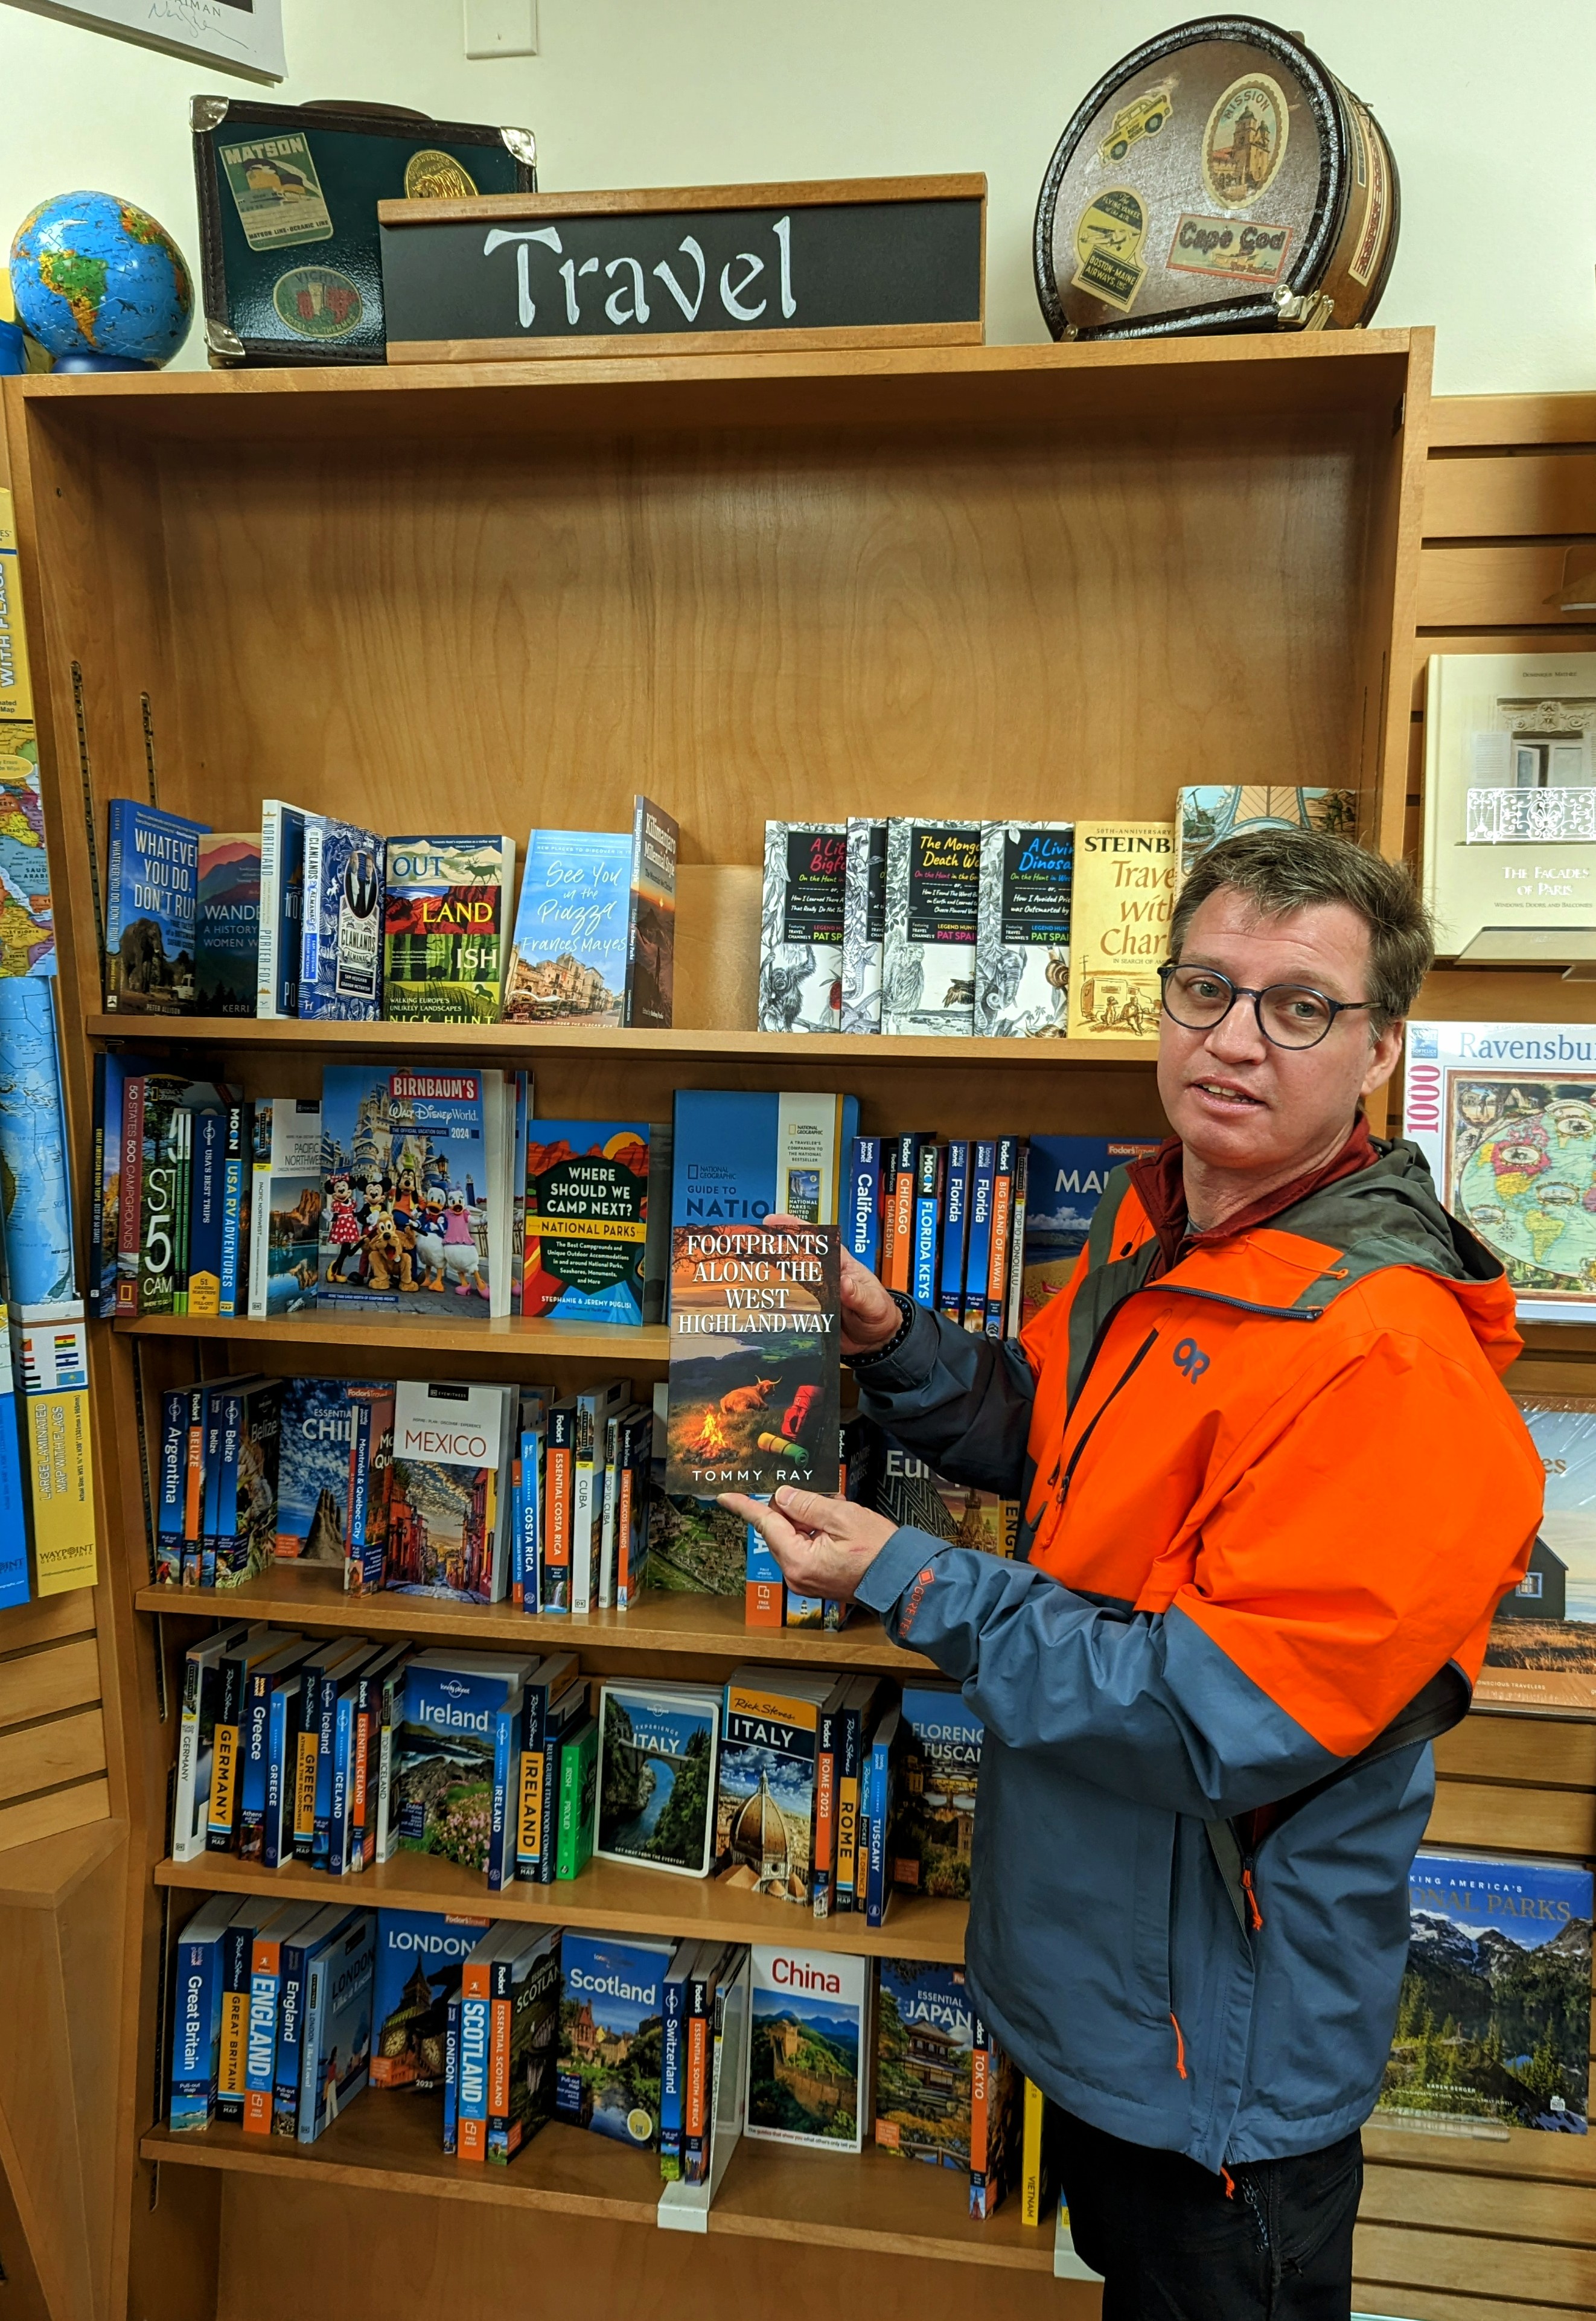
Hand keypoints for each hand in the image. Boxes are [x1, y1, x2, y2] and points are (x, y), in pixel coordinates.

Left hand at [719, 1486, 896, 1602]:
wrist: (902, 1579)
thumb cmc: (878, 1550)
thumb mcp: (842, 1516)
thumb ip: (807, 1505)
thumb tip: (782, 1497)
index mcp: (797, 1560)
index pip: (765, 1524)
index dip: (745, 1506)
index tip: (726, 1497)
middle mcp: (796, 1575)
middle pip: (778, 1532)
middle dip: (793, 1511)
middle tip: (820, 1500)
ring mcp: (805, 1581)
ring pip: (792, 1540)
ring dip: (807, 1522)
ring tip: (836, 1515)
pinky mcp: (816, 1581)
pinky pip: (804, 1551)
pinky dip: (814, 1535)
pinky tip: (836, 1529)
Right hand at [762, 1214, 900, 1358]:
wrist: (877, 1341)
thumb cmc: (879, 1314)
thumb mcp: (874, 1304)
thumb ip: (859, 1295)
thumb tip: (844, 1283)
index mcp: (840, 1264)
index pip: (816, 1240)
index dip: (794, 1227)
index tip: (774, 1221)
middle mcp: (824, 1276)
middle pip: (794, 1256)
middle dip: (772, 1245)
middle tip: (748, 1239)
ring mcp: (814, 1293)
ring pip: (787, 1279)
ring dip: (768, 1272)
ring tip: (745, 1266)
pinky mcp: (809, 1312)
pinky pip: (788, 1304)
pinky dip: (773, 1301)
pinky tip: (756, 1299)